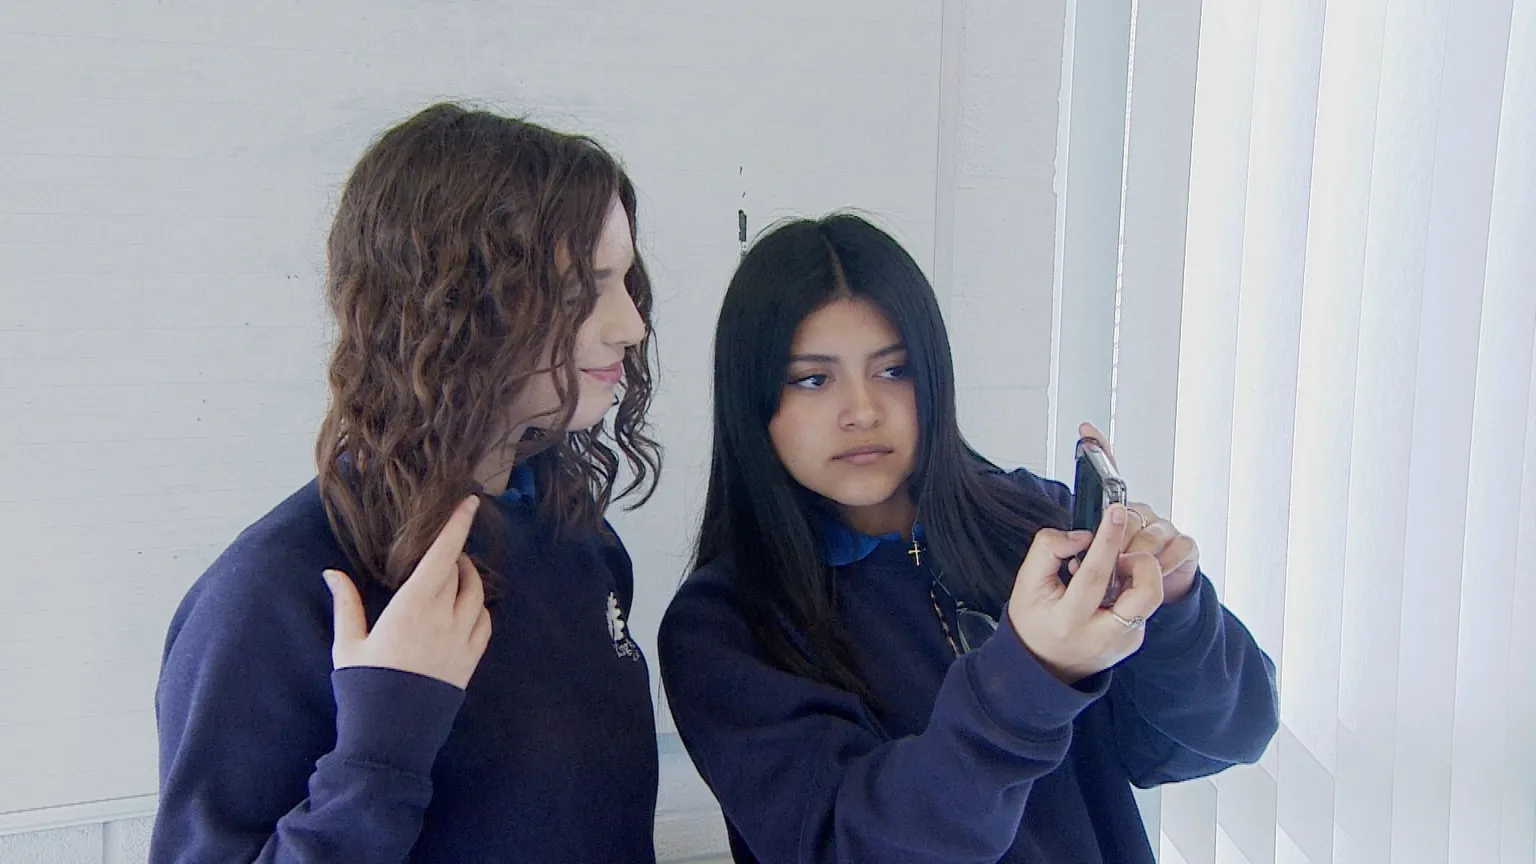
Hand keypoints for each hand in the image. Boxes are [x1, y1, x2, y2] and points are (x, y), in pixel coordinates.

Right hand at [323, 496, 493, 689]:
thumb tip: (331, 573)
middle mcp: (445, 617)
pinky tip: (466, 609)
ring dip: (470, 580)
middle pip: (462, 572)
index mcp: (413, 606)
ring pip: (478, 595)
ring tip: (454, 577)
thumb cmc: (364, 687)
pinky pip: (485, 623)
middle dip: (457, 555)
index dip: (458, 526)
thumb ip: (346, 604)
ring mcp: (462, 639)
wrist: (392, 736)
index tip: (470, 503)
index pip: (444, 555)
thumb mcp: (348, 644)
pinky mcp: (471, 660)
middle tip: (444, 551)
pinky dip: (479, 608)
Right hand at [1006, 503, 1165, 683]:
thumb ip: (1048, 550)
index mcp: (1069, 620)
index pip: (1096, 574)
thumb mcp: (1026, 583)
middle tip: (1123, 554)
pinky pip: (1144, 605)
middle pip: (1145, 594)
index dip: (1108, 539)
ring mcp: (1122, 642)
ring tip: (1113, 571)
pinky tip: (1109, 591)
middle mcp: (1101, 636)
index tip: (1116, 511)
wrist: (1043, 666)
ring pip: (1151, 598)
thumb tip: (1084, 536)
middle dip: (1143, 562)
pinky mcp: (1134, 641)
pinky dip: (1131, 588)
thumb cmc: (1034, 622)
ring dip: (1139, 574)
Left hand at [1077, 422, 1200, 602]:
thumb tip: (1071, 538)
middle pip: (1127, 514)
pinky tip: (1153, 574)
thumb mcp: (1080, 569)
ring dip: (1137, 557)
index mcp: (1113, 514)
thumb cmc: (1108, 587)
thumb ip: (1072, 549)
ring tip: (1124, 575)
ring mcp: (1164, 528)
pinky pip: (1179, 547)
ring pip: (1152, 533)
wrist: (1137, 612)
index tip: (1085, 430)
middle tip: (1104, 561)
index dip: (1099, 448)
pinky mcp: (1185, 546)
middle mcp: (1140, 514)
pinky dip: (1165, 564)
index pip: (1107, 473)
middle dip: (1114, 541)